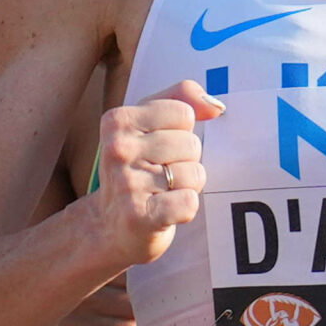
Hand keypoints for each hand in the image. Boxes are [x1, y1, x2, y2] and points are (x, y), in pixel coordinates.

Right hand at [93, 80, 221, 266]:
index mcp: (117, 120)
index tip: (157, 149)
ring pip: (194, 173)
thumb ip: (182, 99)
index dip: (180, 132)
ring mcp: (127, 183)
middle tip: (159, 176)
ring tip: (161, 193)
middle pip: (192, 144)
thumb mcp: (149, 124)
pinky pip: (190, 202)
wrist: (109, 226)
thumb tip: (216, 107)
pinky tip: (164, 211)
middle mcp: (118, 149)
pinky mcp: (139, 216)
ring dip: (186, 186)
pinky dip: (185, 209)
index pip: (184, 113)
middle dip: (185, 161)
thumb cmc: (137, 169)